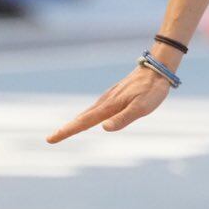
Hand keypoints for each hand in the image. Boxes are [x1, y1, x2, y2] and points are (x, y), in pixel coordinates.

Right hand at [46, 62, 172, 141]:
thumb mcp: (142, 107)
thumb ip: (123, 118)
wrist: (158, 69)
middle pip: (82, 118)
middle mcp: (105, 101)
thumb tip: (104, 128)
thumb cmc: (152, 90)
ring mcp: (109, 98)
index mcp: (109, 106)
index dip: (67, 131)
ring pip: (87, 112)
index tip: (51, 138)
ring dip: (75, 123)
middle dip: (66, 128)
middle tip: (50, 138)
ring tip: (64, 132)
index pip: (84, 122)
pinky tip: (86, 119)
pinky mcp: (114, 96)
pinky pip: (95, 108)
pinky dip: (86, 116)